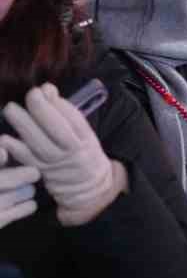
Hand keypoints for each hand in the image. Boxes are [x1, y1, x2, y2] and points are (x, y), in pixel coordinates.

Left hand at [0, 84, 123, 226]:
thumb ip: (66, 112)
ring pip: (38, 143)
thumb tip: (46, 89)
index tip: (44, 90)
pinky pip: (25, 159)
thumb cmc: (82, 152)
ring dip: (22, 124)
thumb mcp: (84, 133)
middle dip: (41, 109)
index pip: (74, 120)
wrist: (88, 188)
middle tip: (30, 95)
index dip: (57, 103)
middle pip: (57, 130)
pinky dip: (14, 148)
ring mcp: (56, 164)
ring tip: (11, 109)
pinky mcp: (40, 172)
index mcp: (86, 141)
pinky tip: (4, 138)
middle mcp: (73, 153)